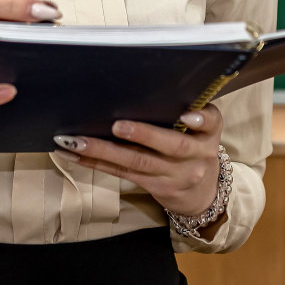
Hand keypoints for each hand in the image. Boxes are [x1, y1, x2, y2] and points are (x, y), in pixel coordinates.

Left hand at [51, 105, 224, 219]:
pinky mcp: (154, 187)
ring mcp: (175, 175)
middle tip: (117, 125)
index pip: (212, 122)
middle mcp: (196, 155)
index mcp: (208, 134)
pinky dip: (95, 163)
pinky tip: (73, 155)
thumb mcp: (202, 131)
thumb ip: (187, 112)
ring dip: (103, 151)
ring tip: (76, 141)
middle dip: (143, 135)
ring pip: (137, 163)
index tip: (187, 116)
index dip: (201, 118)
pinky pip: (122, 174)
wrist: (201, 195)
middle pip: (172, 145)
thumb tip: (141, 88)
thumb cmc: (194, 149)